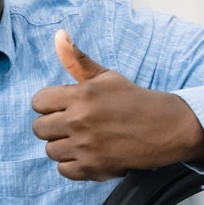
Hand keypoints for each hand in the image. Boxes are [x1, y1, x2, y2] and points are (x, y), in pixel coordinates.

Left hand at [30, 30, 203, 180]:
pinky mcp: (93, 167)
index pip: (38, 102)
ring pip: (50, 150)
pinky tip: (88, 153)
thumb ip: (77, 60)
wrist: (165, 127)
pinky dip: (73, 164)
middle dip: (53, 125)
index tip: (63, 106)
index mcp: (81, 95)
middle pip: (39, 128)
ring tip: (82, 139)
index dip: (49, 104)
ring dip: (63, 146)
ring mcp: (86, 146)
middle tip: (72, 124)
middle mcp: (80, 121)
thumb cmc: (132, 100)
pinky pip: (63, 170)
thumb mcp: (106, 76)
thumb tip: (58, 35)